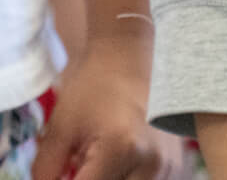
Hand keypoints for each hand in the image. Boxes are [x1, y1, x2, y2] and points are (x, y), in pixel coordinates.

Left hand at [34, 26, 166, 179]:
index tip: (63, 172)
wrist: (132, 58)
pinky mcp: (178, 169)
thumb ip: (48, 166)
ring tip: (100, 158)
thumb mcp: (62, 124)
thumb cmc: (94, 86)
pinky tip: (118, 161)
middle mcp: (152, 164)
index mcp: (120, 148)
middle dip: (91, 179)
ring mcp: (170, 169)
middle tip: (81, 163)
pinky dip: (128, 178)